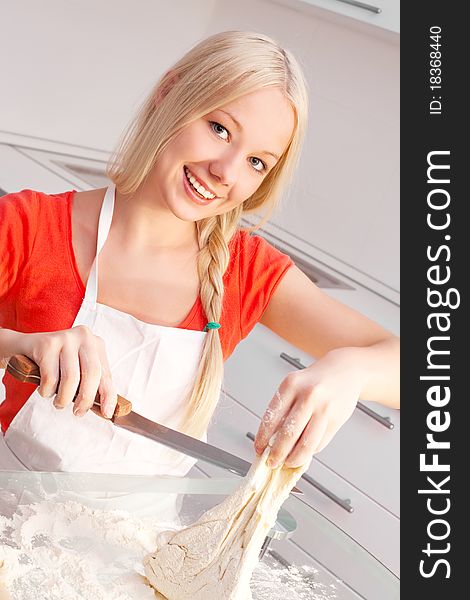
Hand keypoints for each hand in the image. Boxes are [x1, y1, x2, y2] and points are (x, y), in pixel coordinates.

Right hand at [16, 326, 116, 417]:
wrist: (23, 348)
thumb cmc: (55, 364)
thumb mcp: (77, 371)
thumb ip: (92, 386)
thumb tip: (106, 410)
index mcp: (96, 344)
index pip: (106, 374)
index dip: (108, 396)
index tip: (107, 413)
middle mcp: (84, 337)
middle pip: (92, 373)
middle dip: (85, 399)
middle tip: (77, 412)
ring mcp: (66, 338)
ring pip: (71, 378)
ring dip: (64, 399)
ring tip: (59, 402)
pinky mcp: (47, 343)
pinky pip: (50, 377)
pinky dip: (47, 391)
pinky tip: (45, 390)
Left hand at [254, 348, 365, 467]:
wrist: (345, 371)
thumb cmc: (315, 381)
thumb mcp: (294, 386)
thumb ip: (283, 410)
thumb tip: (270, 440)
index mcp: (291, 385)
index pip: (271, 417)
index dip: (262, 438)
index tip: (258, 449)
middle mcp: (308, 396)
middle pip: (288, 434)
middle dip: (277, 454)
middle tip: (272, 462)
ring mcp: (324, 409)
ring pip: (306, 444)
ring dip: (294, 459)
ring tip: (288, 462)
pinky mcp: (336, 420)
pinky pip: (319, 443)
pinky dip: (310, 452)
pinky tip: (304, 452)